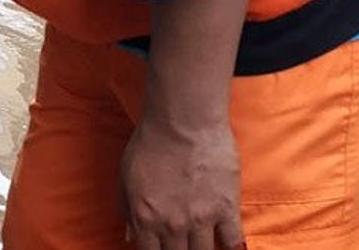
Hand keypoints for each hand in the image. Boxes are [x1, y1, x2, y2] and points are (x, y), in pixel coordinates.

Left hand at [121, 118, 243, 249]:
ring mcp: (202, 219)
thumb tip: (129, 235)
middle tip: (181, 244)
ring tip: (201, 244)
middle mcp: (173, 225)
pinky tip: (227, 245)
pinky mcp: (227, 208)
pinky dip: (230, 247)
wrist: (184, 121)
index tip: (160, 249)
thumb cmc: (151, 142)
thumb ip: (128, 209)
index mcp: (145, 218)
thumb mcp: (127, 175)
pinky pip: (232, 241)